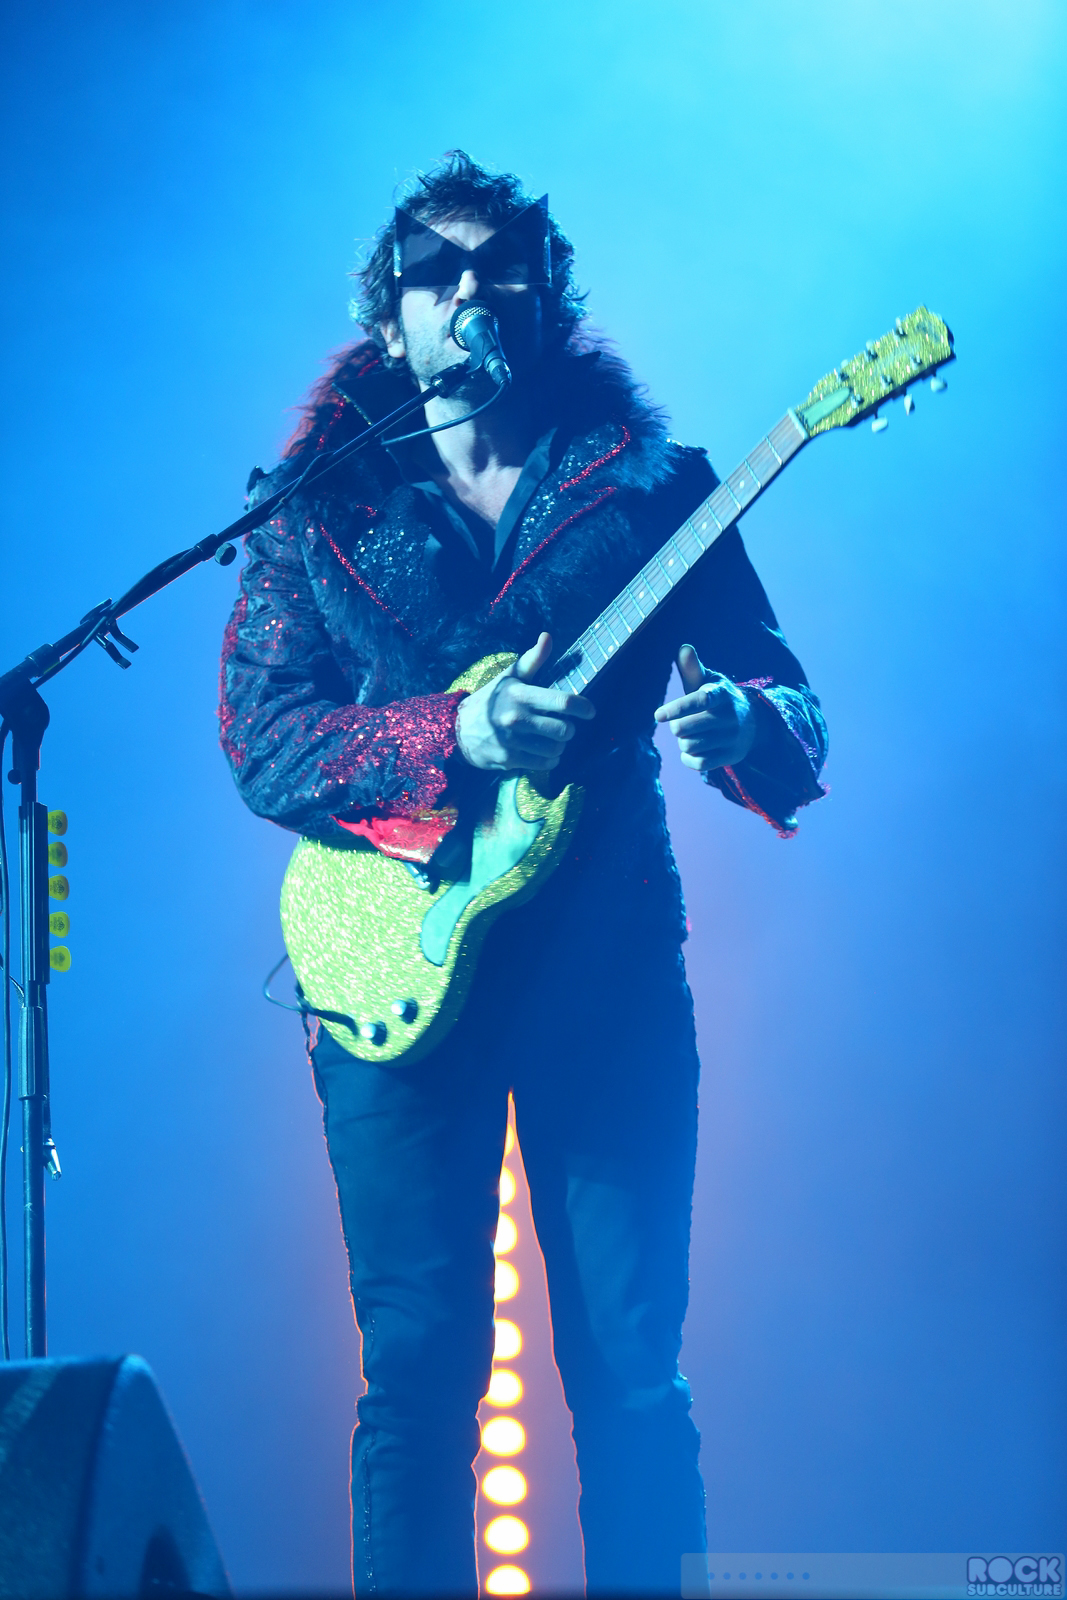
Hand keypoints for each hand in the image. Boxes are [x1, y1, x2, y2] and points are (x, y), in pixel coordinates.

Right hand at [455, 632, 594, 771]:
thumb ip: (532, 659)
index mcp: (521, 695)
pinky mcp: (509, 759)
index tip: (590, 711)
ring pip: (556, 749)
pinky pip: (543, 764)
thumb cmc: (491, 700)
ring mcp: (513, 741)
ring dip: (560, 745)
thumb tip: (548, 637)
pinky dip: (549, 760)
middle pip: (564, 729)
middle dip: (570, 729)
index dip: (583, 707)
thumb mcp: (509, 677)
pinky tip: (544, 753)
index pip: (563, 701)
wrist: (458, 729)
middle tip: (564, 726)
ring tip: (553, 740)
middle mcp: (517, 718)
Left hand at [654, 644, 756, 772]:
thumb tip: (683, 648)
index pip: (700, 700)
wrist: (752, 722)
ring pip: (691, 746)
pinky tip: (691, 750)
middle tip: (680, 723)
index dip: (678, 708)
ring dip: (683, 742)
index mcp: (721, 694)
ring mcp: (732, 737)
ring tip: (689, 735)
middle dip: (677, 726)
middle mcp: (729, 716)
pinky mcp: (731, 756)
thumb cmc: (718, 699)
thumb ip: (692, 668)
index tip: (657, 716)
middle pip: (687, 728)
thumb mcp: (708, 681)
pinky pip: (699, 764)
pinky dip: (688, 758)